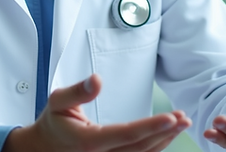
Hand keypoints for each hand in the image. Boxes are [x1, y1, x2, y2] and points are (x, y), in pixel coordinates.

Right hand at [3, 73, 191, 151]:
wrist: (43, 148)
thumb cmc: (54, 123)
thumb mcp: (58, 102)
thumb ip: (77, 92)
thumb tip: (96, 80)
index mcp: (89, 142)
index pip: (125, 135)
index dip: (150, 127)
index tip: (170, 118)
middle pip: (140, 148)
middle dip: (164, 132)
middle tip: (183, 117)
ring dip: (164, 140)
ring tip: (181, 124)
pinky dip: (155, 147)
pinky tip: (166, 135)